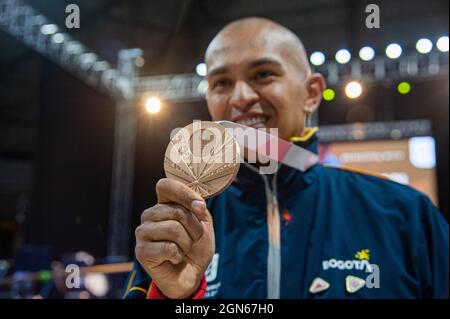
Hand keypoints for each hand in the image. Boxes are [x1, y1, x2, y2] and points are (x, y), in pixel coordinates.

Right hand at [135, 178, 214, 298]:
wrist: (191, 274)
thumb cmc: (195, 247)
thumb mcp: (203, 223)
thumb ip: (199, 208)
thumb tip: (197, 204)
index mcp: (163, 204)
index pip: (166, 185)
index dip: (184, 194)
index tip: (200, 208)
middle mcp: (150, 215)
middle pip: (177, 211)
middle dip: (194, 228)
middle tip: (193, 239)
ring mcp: (143, 232)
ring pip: (173, 229)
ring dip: (187, 243)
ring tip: (184, 249)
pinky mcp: (141, 251)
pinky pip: (168, 247)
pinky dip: (179, 255)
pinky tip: (175, 258)